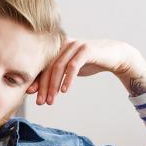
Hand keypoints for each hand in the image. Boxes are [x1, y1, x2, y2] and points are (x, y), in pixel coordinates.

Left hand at [27, 38, 145, 104]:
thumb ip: (56, 75)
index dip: (36, 79)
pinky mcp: (86, 49)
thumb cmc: (90, 62)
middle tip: (41, 102)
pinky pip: (73, 66)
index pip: (43, 64)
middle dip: (43, 86)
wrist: (114, 55)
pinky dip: (67, 79)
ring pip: (59, 67)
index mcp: (57, 47)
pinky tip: (64, 91)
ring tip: (51, 100)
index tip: (31, 95)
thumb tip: (37, 89)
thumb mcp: (70, 69)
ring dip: (53, 86)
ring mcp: (75, 45)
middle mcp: (64, 43)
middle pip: (49, 67)